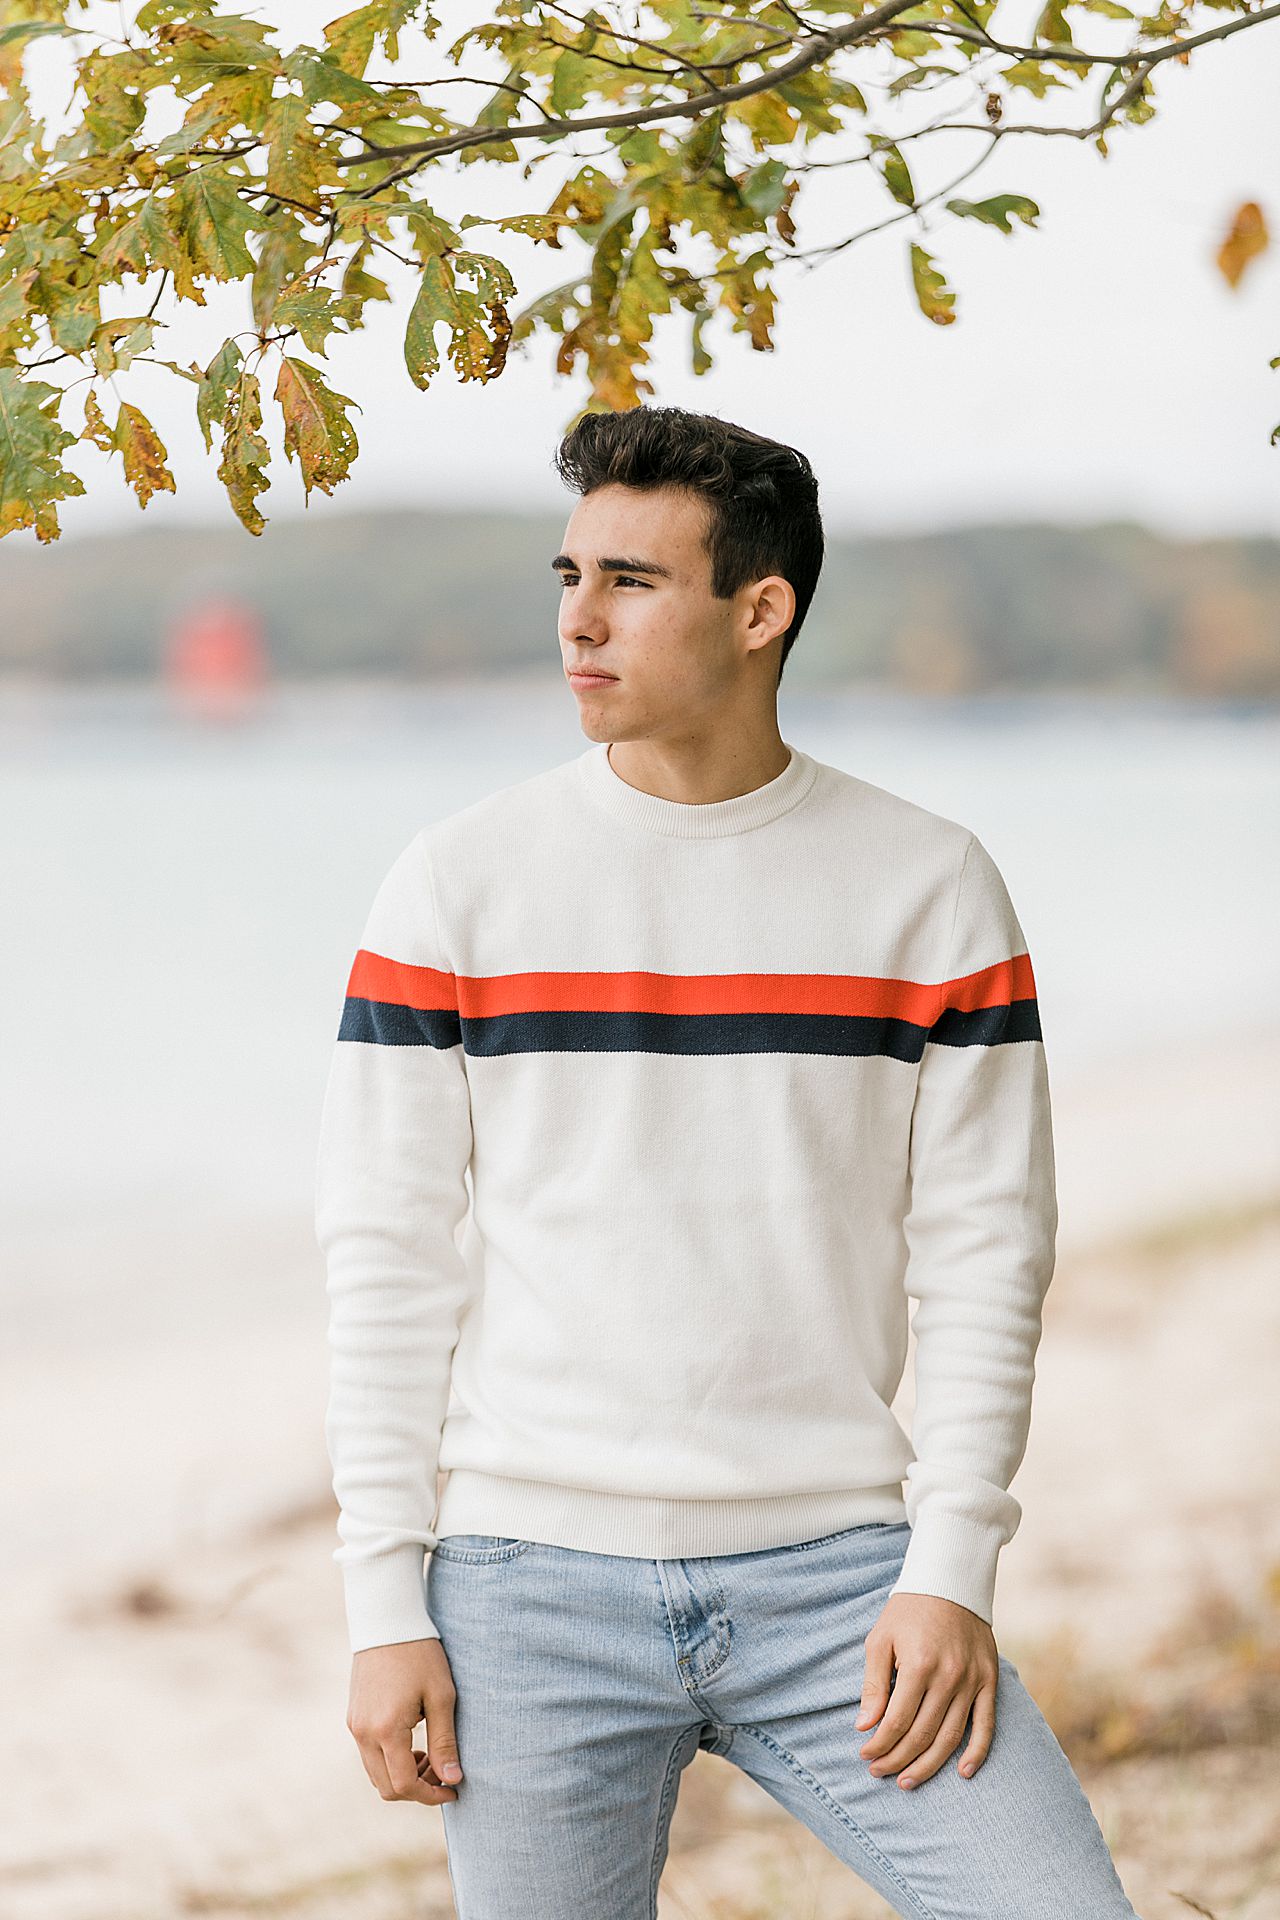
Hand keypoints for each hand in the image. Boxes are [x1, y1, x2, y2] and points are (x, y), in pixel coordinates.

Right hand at [346, 1637, 463, 1804]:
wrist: (386, 1620)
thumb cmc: (420, 1654)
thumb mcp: (441, 1696)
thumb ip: (445, 1741)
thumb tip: (453, 1780)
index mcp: (386, 1730)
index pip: (404, 1785)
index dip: (431, 1795)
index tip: (453, 1789)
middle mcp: (363, 1734)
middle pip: (386, 1788)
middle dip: (417, 1790)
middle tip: (443, 1772)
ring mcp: (355, 1726)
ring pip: (375, 1774)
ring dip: (402, 1776)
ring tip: (430, 1755)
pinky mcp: (353, 1717)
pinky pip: (369, 1755)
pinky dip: (390, 1761)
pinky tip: (412, 1742)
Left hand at [855, 1592, 997, 1790]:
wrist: (950, 1582)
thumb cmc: (908, 1611)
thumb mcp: (881, 1639)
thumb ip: (873, 1684)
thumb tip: (865, 1726)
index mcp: (918, 1664)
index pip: (897, 1721)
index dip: (880, 1744)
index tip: (865, 1755)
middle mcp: (948, 1676)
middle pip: (922, 1734)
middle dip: (897, 1759)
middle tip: (880, 1773)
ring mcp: (972, 1680)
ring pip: (951, 1736)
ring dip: (929, 1764)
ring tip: (908, 1781)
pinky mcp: (989, 1680)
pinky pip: (986, 1724)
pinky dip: (978, 1752)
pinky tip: (964, 1772)